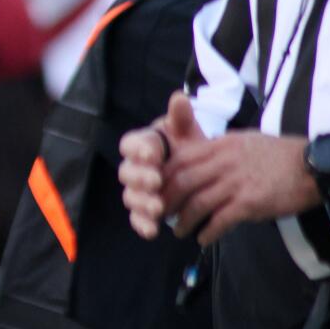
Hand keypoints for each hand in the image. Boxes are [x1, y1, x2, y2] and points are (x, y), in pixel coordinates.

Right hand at [119, 92, 205, 238]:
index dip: (139, 149)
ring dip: (142, 202)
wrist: (201, 173)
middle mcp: (135, 168)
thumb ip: (182, 118)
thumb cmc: (189, 149)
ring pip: (131, 197)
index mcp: (142, 145)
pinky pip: (137, 219)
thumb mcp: (189, 133)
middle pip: (128, 173)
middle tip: (156, 181)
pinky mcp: (144, 212)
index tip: (153, 153)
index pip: (130, 144)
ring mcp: (138, 191)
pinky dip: (143, 224)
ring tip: (159, 207)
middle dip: (141, 178)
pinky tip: (153, 231)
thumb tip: (180, 98)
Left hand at [166, 130, 318, 245]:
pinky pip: (220, 220)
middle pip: (182, 181)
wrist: (315, 166)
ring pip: (197, 203)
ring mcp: (237, 183)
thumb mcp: (245, 141)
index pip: (180, 159)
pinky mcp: (250, 203)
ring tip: (177, 231)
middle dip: (165, 200)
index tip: (154, 188)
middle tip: (157, 213)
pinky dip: (208, 232)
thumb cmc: (280, 154)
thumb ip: (219, 149)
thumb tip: (198, 158)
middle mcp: (224, 162)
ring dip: (183, 220)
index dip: (162, 176)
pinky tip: (203, 239)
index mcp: (221, 145)